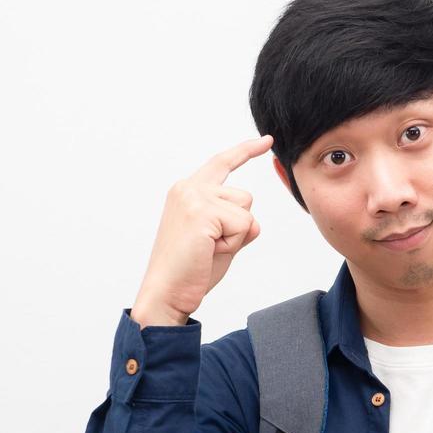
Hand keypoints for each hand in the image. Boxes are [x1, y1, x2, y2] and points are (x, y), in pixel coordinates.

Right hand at [131, 134, 272, 325]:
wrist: (166, 293)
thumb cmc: (190, 270)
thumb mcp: (219, 240)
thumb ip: (235, 223)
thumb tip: (254, 222)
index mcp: (187, 191)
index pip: (223, 163)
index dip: (246, 151)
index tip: (266, 140)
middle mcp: (188, 188)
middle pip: (245, 197)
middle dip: (238, 227)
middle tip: (210, 248)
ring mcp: (194, 197)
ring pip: (246, 210)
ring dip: (236, 236)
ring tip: (208, 249)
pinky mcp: (202, 212)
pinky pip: (244, 225)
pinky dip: (233, 244)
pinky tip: (209, 251)